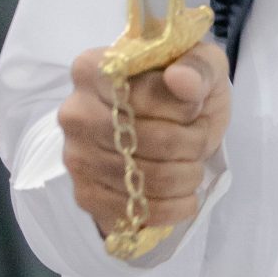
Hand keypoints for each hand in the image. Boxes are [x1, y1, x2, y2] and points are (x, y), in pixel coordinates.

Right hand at [59, 39, 231, 242]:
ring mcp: (76, 157)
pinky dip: (174, 207)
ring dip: (188, 176)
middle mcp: (75, 113)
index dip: (184, 110)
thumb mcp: (201, 64)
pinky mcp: (86, 195)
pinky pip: (138, 212)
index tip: (194, 107)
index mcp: (93, 70)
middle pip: (152, 140)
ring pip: (150, 179)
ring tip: (192, 163)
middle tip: (199, 138)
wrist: (169, 128)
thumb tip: (180, 79)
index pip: (147, 97)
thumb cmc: (183, 91)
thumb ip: (197, 66)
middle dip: (192, 144)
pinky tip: (184, 194)